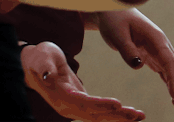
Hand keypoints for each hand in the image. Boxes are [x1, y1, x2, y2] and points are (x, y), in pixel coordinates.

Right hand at [21, 41, 144, 121]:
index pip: (84, 103)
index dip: (101, 105)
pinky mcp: (81, 104)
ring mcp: (74, 107)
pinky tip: (129, 113)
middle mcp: (69, 107)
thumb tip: (47, 75)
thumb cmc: (40, 58)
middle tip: (137, 115)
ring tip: (139, 116)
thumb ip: (45, 66)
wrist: (33, 65)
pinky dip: (115, 114)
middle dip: (117, 116)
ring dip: (120, 117)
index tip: (118, 104)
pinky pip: (99, 112)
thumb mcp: (42, 57)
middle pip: (95, 115)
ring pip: (99, 116)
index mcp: (61, 96)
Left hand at [96, 8, 173, 114]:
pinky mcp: (153, 57)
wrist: (112, 11)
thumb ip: (127, 50)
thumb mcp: (117, 35)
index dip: (173, 78)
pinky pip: (166, 74)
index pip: (169, 61)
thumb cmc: (115, 21)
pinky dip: (172, 86)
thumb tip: (138, 65)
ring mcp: (159, 51)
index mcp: (156, 38)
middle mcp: (162, 45)